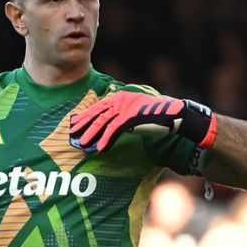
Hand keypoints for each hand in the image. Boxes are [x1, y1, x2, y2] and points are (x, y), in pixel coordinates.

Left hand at [69, 91, 216, 154]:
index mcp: (120, 97)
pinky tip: (99, 148)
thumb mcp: (133, 116)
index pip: (98, 107)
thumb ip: (119, 119)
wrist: (174, 116)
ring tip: (82, 144)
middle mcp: (121, 99)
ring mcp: (127, 106)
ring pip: (103, 121)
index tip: (74, 126)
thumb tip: (104, 131)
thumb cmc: (154, 118)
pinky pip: (115, 129)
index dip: (85, 117)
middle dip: (83, 125)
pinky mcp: (133, 116)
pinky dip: (106, 139)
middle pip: (97, 113)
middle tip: (72, 135)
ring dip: (91, 134)